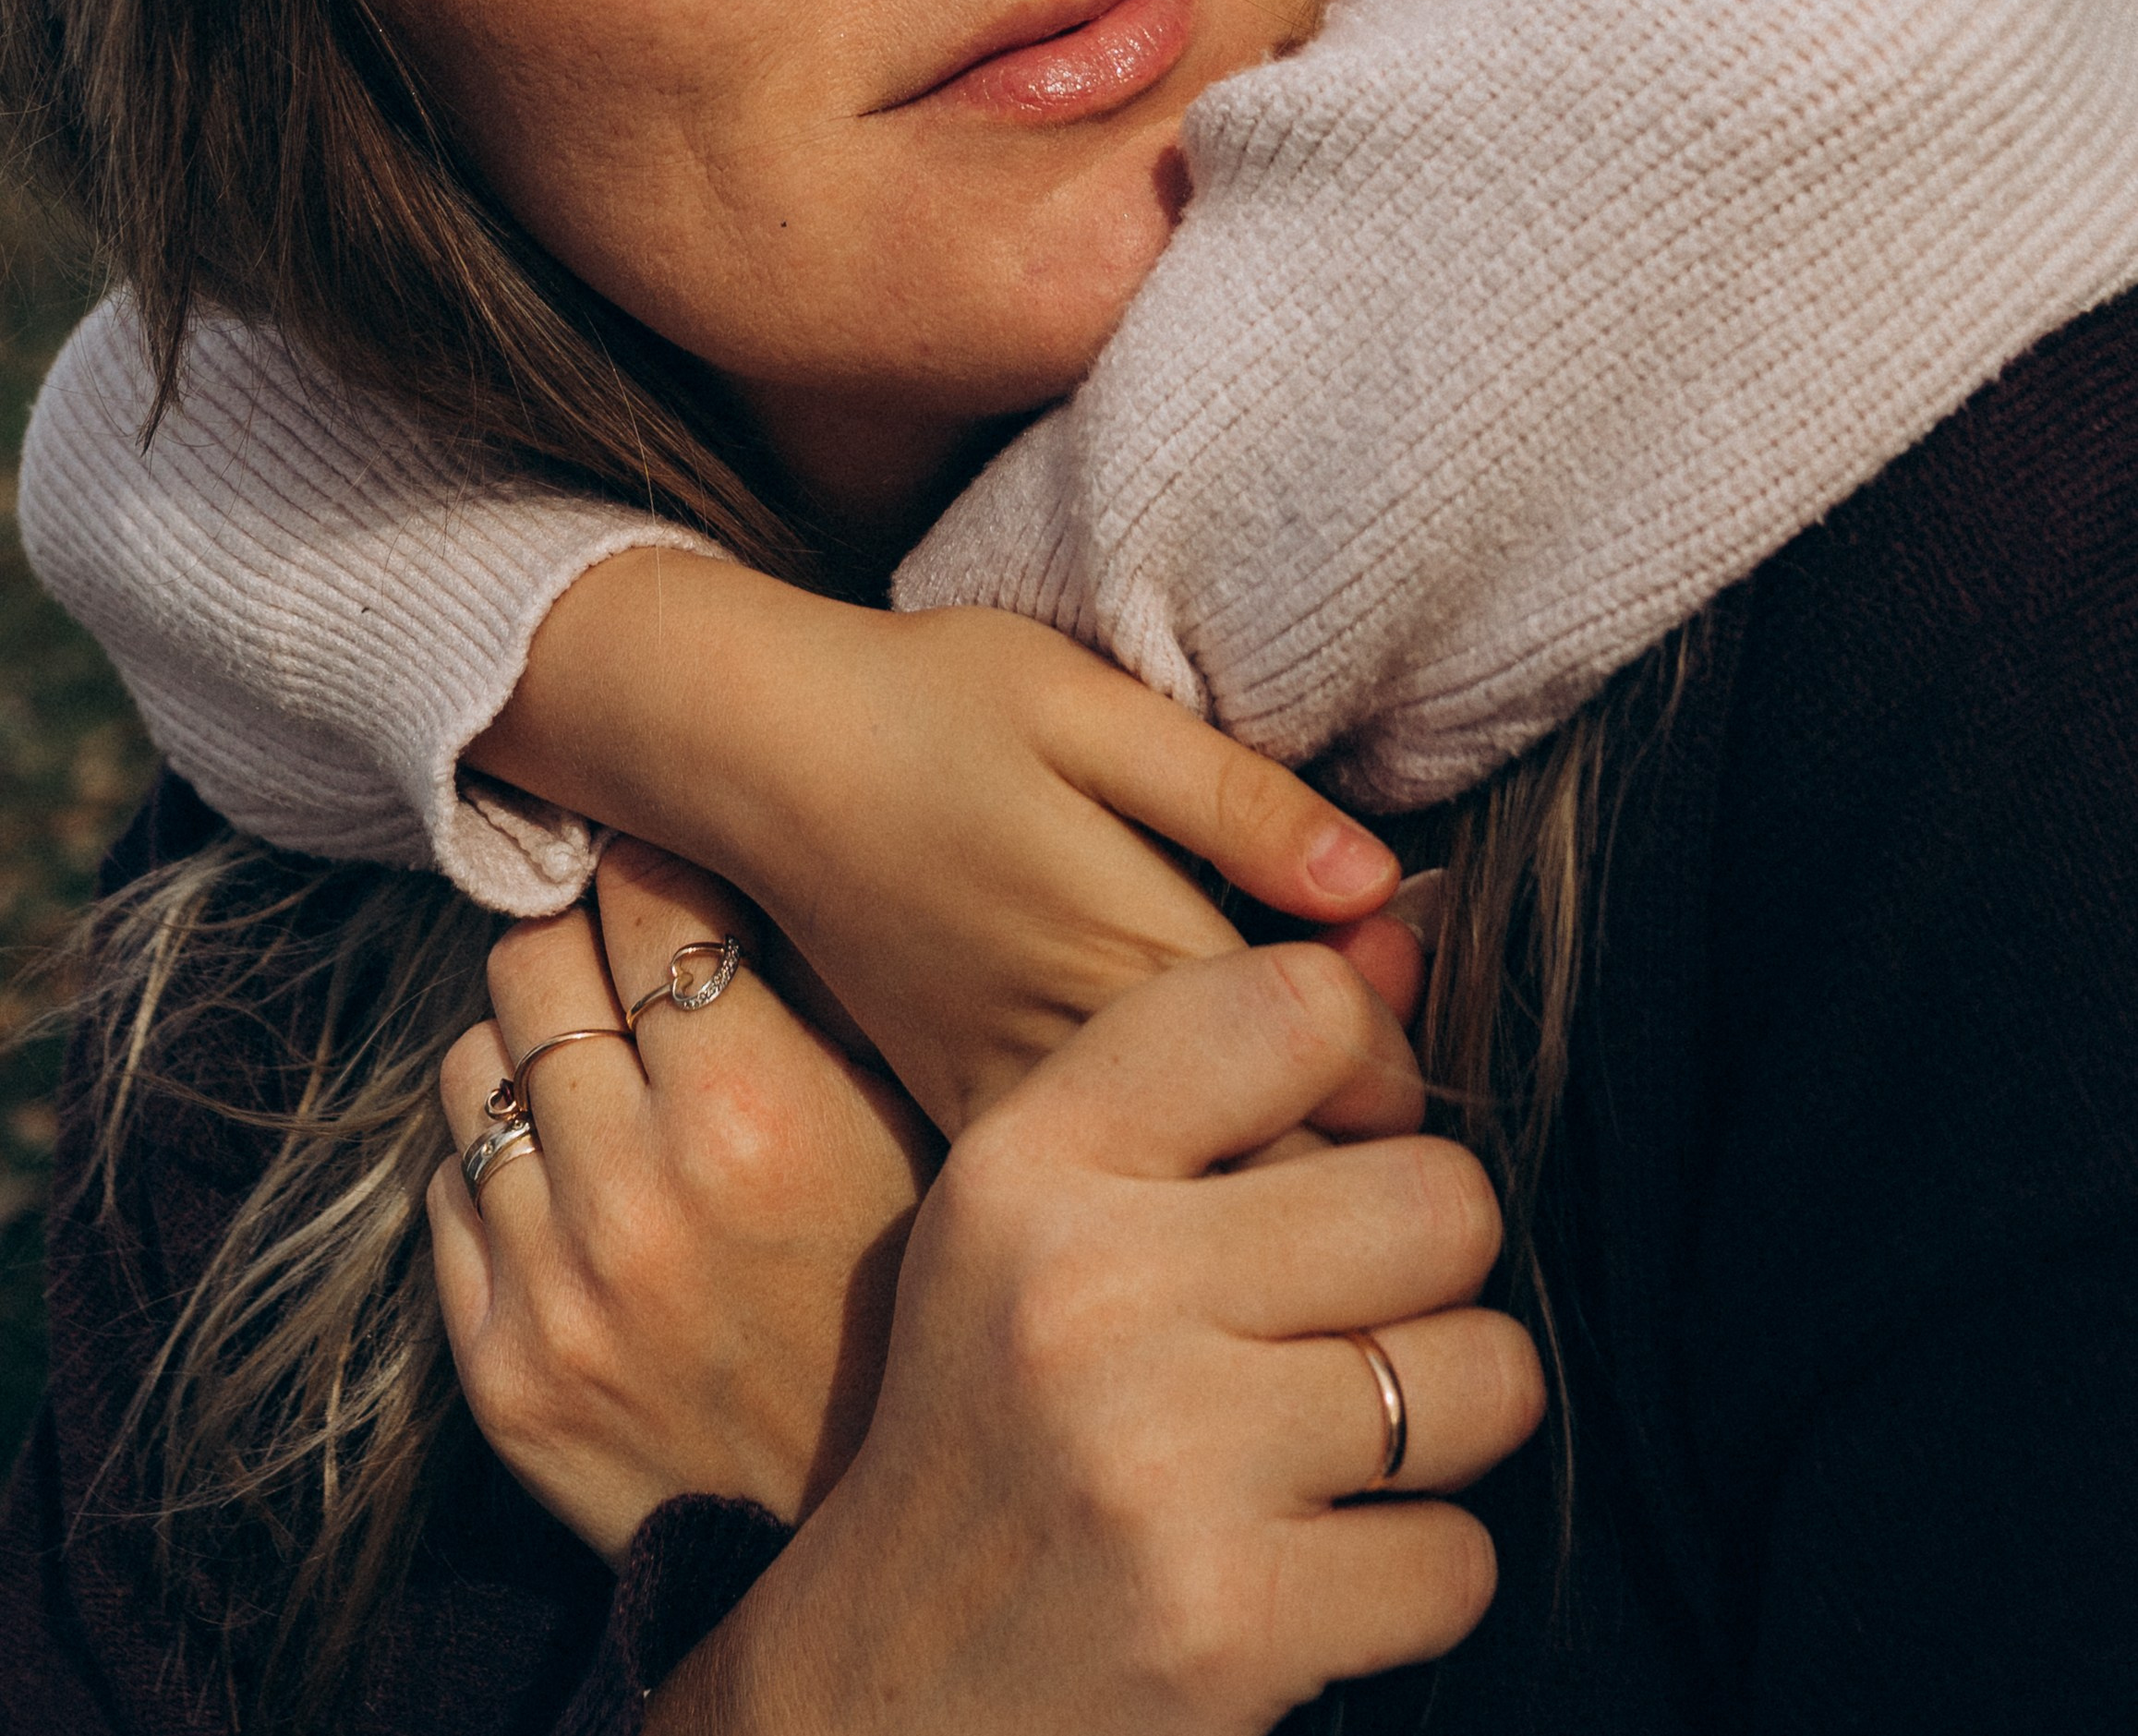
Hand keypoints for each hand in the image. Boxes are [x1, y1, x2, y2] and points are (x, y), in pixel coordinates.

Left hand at [429, 838, 935, 1559]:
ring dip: (526, 1050)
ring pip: (469, 1065)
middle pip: (530, 962)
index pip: (646, 899)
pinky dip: (500, 1166)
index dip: (654, 863)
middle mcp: (634, 1192)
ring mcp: (548, 1285)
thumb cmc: (913, 1304)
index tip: (666, 866)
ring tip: (594, 1075)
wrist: (859, 1538)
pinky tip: (571, 1182)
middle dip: (576, 935)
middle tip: (619, 954)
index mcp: (754, 1115)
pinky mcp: (495, 1368)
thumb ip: (835, 995)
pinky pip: (446, 1192)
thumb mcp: (918, 1131)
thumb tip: (758, 854)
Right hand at [486, 551, 1404, 1134]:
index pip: (1332, 1063)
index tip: (1404, 979)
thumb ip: (1236, 799)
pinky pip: (1092, 1196)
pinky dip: (1161, 1183)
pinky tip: (1188, 1129)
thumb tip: (1378, 880)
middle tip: (1371, 1053)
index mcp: (1132, 943)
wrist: (746, 752)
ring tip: (1299, 1095)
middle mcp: (1079, 1048)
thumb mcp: (1088, 701)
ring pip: (1186, 1197)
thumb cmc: (930, 697)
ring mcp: (1012, 1096)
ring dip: (1265, 1166)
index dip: (1400, 1042)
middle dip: (1349, 1125)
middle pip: (1275, 1153)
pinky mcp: (962, 1109)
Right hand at [663, 947, 1545, 1735]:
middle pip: (1437, 1199)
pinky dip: (1413, 1574)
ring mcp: (1160, 1456)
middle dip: (1428, 1273)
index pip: (1299, 1008)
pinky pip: (1459, 1555)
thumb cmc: (995, 1419)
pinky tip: (1315, 1568)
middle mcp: (1087, 1288)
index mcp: (1030, 1161)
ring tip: (1342, 1442)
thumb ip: (1213, 1071)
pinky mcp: (1231, 1617)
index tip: (1336, 1152)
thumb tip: (1416, 931)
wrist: (882, 1697)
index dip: (1366, 1076)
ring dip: (1444, 1424)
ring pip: (1483, 1374)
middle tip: (1351, 1324)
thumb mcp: (1036, 1216)